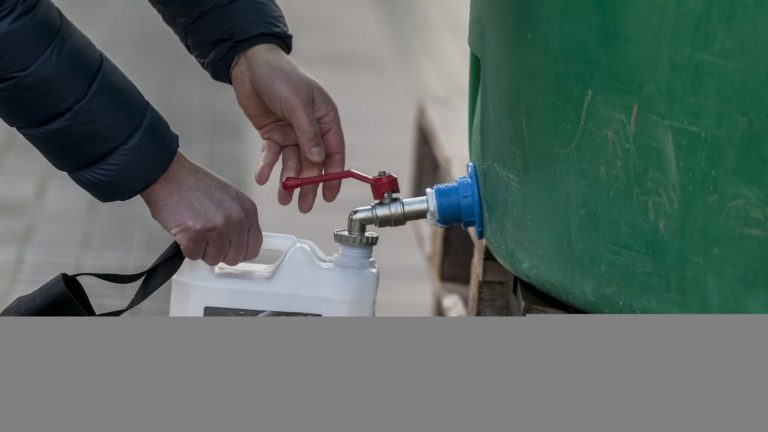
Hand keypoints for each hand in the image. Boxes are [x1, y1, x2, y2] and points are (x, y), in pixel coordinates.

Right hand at [140, 152, 261, 265]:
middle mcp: (236, 220)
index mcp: (247, 210)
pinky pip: (194, 256)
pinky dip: (187, 248)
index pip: (253, 247)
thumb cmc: (193, 183)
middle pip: (234, 257)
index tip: (230, 250)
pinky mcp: (195, 236)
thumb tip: (239, 241)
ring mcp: (216, 228)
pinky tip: (184, 232)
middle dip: (220, 253)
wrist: (167, 174)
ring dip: (202, 250)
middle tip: (207, 240)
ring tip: (194, 232)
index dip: (240, 253)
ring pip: (214, 259)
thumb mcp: (228, 197)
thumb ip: (238, 219)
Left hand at [230, 43, 344, 212]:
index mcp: (326, 119)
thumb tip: (318, 160)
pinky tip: (262, 177)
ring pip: (293, 163)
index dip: (333, 175)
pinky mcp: (273, 134)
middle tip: (304, 206)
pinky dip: (268, 166)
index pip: (334, 152)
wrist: (250, 64)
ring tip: (283, 199)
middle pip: (313, 163)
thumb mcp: (297, 103)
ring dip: (288, 181)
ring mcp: (292, 133)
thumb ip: (308, 133)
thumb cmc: (281, 77)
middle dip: (308, 184)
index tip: (329, 196)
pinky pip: (273, 155)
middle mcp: (311, 129)